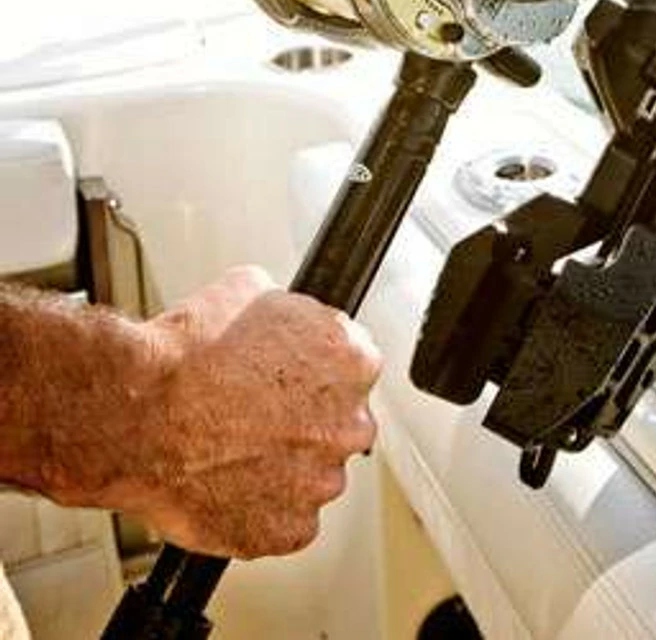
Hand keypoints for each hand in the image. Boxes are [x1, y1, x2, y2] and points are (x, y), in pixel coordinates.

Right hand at [122, 266, 380, 558]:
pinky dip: (260, 510)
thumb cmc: (184, 355)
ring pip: (313, 475)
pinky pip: (286, 522)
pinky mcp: (287, 530)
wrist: (136, 411)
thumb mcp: (249, 290)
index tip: (291, 378)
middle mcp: (347, 422)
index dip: (316, 370)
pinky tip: (226, 484)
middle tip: (258, 415)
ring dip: (285, 467)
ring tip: (231, 451)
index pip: (354, 366)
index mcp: (349, 360)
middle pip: (341, 424)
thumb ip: (288, 311)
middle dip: (308, 421)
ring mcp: (319, 481)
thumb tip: (283, 315)